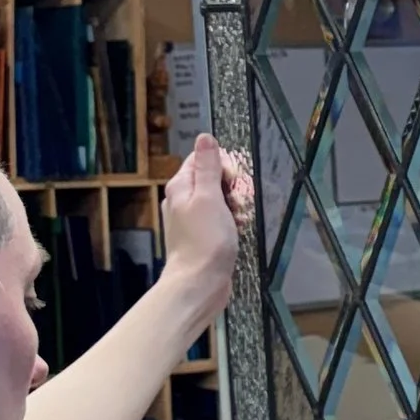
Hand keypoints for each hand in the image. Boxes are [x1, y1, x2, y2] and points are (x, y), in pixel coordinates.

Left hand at [159, 133, 253, 322]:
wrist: (200, 283)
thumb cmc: (205, 240)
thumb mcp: (208, 197)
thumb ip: (207, 166)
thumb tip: (204, 137)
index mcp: (180, 186)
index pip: (203, 158)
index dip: (223, 166)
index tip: (233, 182)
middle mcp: (182, 200)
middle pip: (213, 178)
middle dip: (232, 187)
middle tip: (237, 203)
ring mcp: (192, 219)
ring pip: (220, 199)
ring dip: (236, 205)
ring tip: (239, 219)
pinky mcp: (202, 236)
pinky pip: (221, 218)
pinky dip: (232, 221)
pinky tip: (239, 229)